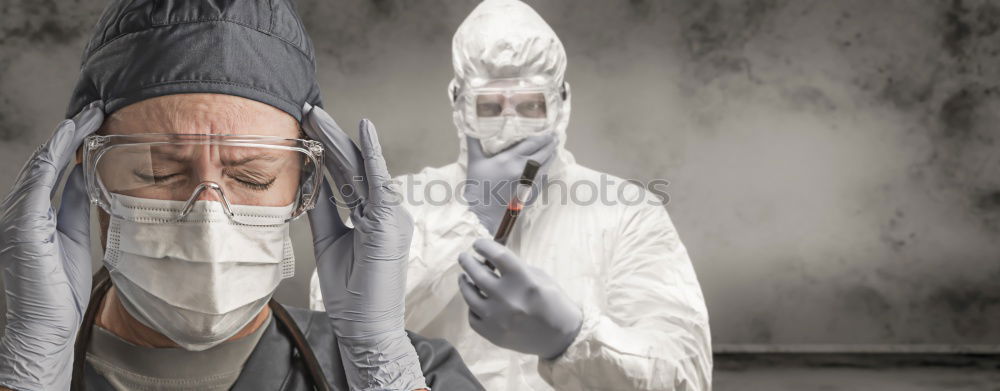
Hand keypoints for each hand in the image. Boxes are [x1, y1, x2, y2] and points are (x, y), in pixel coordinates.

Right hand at [0, 102, 103, 389]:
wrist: (44, 328)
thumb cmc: (59, 290)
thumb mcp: (74, 238)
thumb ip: (76, 207)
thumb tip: (86, 176)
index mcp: (34, 215)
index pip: (54, 170)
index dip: (72, 143)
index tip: (96, 120)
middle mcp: (20, 212)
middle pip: (46, 162)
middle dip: (69, 132)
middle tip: (96, 106)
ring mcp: (17, 219)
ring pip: (40, 167)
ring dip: (63, 138)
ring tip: (86, 115)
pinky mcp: (22, 229)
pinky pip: (36, 187)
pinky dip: (50, 162)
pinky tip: (66, 144)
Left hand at [301, 104, 424, 389]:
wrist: (364, 328)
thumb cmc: (352, 294)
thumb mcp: (329, 242)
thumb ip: (325, 211)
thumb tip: (313, 182)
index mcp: (373, 218)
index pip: (349, 176)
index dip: (330, 150)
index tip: (310, 127)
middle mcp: (386, 213)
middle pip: (355, 168)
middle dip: (332, 137)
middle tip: (310, 110)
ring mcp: (391, 217)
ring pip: (362, 171)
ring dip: (340, 140)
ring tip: (319, 115)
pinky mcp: (390, 224)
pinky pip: (379, 184)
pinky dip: (372, 156)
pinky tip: (364, 131)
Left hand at [457, 238, 581, 359]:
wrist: (560, 338)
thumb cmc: (553, 303)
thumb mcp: (540, 278)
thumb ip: (516, 268)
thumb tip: (491, 261)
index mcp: (523, 280)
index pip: (496, 255)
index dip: (483, 246)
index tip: (478, 244)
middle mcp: (507, 298)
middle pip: (477, 273)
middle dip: (467, 262)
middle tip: (464, 257)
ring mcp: (497, 318)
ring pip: (469, 295)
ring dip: (464, 283)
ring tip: (464, 277)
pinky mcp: (492, 334)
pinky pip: (472, 316)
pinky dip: (472, 307)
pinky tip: (475, 300)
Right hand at [464, 133, 555, 233]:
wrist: (482, 213)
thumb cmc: (477, 186)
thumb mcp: (474, 161)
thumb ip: (473, 141)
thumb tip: (469, 124)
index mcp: (510, 159)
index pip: (532, 143)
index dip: (543, 135)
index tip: (550, 128)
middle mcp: (522, 169)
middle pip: (543, 153)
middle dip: (551, 143)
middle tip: (556, 135)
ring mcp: (528, 182)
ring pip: (546, 166)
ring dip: (551, 156)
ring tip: (554, 148)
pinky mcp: (530, 192)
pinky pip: (543, 178)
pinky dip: (547, 170)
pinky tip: (546, 166)